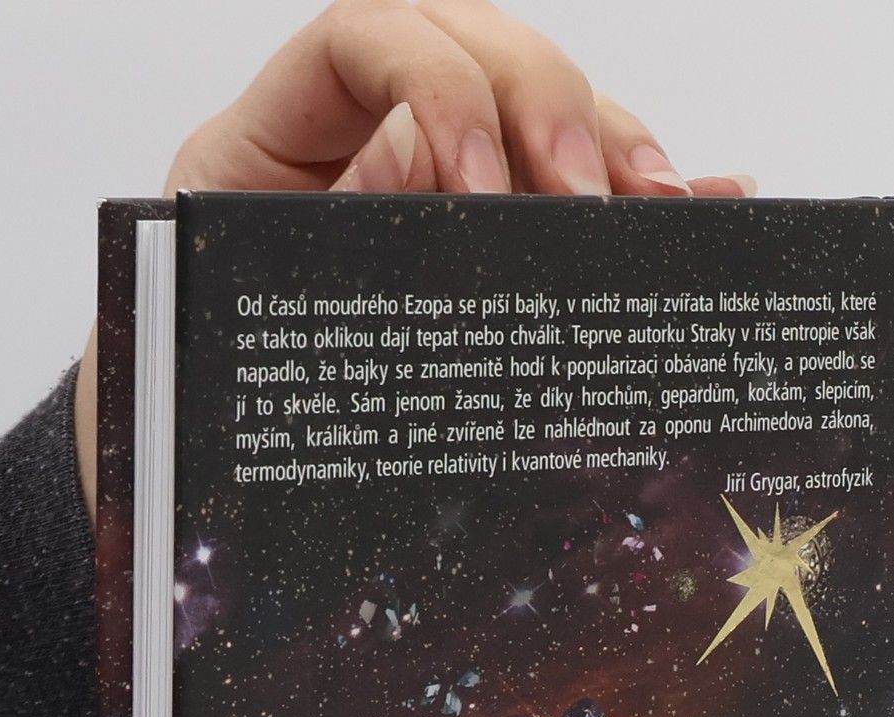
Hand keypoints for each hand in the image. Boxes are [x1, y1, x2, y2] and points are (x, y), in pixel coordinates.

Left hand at [74, 0, 756, 515]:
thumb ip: (341, 233)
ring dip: (611, 145)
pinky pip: (566, 198)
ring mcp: (425, 194)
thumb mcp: (251, 323)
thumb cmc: (195, 407)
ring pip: (534, 113)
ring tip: (659, 208)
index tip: (485, 185)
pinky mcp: (486, 250)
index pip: (363, 42)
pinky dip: (636, 200)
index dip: (439, 86)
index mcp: (266, 151)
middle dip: (548, 106)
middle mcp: (350, 151)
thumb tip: (436, 144)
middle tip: (589, 201)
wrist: (188, 494)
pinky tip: (705, 205)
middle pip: (474, 50)